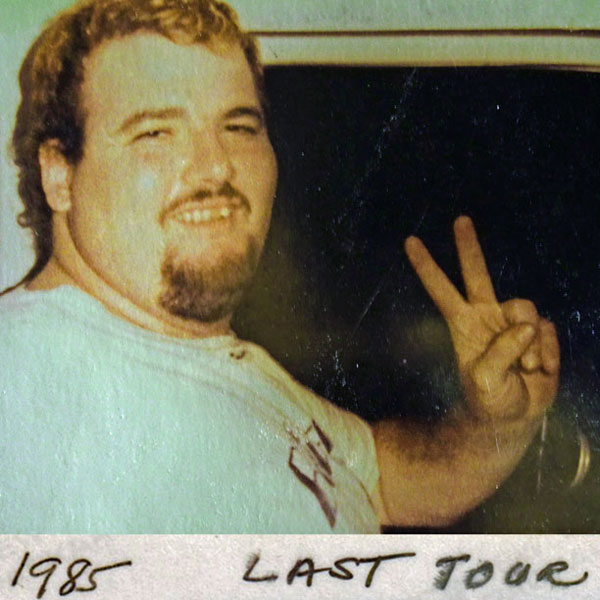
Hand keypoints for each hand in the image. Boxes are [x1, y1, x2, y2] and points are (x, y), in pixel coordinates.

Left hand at [404, 216, 558, 421]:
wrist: (517, 417)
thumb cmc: (491, 400)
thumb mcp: (486, 383)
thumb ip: (501, 352)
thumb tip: (525, 325)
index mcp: (463, 324)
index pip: (441, 290)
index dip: (427, 267)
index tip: (410, 241)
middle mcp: (487, 315)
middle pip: (477, 273)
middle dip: (468, 246)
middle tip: (459, 219)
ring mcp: (513, 321)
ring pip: (525, 309)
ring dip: (529, 344)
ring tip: (525, 368)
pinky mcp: (539, 331)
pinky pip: (547, 331)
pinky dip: (546, 353)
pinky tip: (539, 369)